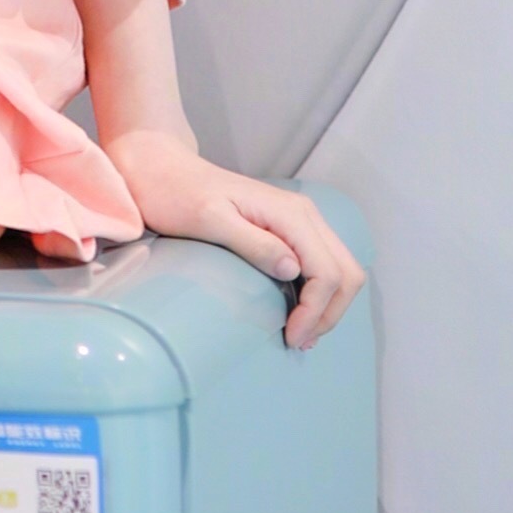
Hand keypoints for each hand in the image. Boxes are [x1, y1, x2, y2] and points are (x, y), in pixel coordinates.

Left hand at [99, 125, 365, 350]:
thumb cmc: (179, 196)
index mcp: (291, 214)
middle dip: (330, 312)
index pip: (327, 271)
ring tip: (301, 334)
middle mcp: (305, 214)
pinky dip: (321, 293)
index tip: (291, 338)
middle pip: (347, 272)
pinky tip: (299, 313)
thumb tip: (294, 270)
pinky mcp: (291, 230)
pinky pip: (323, 265)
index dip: (316, 311)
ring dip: (329, 306)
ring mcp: (300, 221)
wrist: (165, 171)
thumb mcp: (209, 220)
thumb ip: (252, 243)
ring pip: (341, 269)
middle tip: (299, 342)